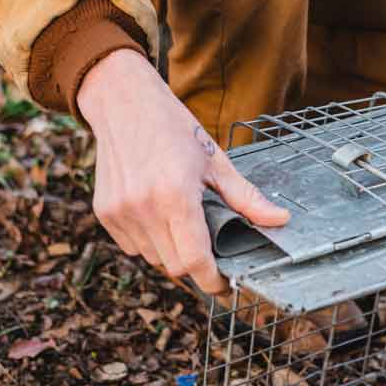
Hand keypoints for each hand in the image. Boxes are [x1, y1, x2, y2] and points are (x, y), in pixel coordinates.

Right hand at [77, 49, 288, 299]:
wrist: (123, 102)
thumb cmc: (173, 127)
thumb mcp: (215, 160)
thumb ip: (246, 197)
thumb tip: (281, 220)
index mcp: (176, 196)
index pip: (194, 261)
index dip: (211, 280)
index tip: (223, 284)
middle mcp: (144, 208)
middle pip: (175, 266)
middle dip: (195, 262)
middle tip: (207, 242)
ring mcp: (120, 213)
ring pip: (153, 259)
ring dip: (170, 251)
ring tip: (180, 219)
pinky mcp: (105, 213)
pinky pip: (132, 247)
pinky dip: (149, 240)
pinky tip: (157, 213)